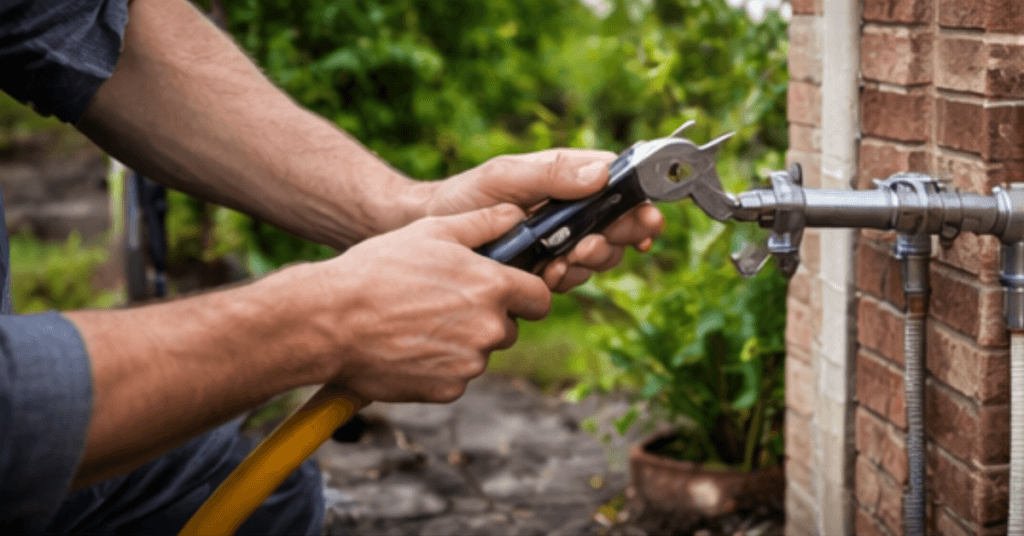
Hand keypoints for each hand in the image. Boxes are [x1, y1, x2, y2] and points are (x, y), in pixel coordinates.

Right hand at [291, 204, 549, 402]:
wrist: (330, 322)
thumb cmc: (378, 270)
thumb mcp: (432, 230)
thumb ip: (484, 222)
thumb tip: (516, 215)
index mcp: (493, 287)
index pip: (541, 297)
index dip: (525, 292)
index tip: (508, 290)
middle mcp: (490, 329)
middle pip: (510, 327)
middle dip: (488, 317)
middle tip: (446, 301)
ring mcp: (469, 364)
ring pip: (481, 353)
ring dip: (462, 341)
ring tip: (419, 321)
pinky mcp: (448, 390)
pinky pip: (456, 376)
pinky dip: (439, 365)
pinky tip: (409, 345)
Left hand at [424, 149, 663, 291]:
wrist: (429, 236)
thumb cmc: (464, 197)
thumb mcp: (504, 176)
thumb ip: (550, 174)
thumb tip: (601, 175)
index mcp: (568, 178)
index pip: (619, 184)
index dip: (639, 203)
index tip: (646, 220)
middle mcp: (571, 210)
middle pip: (619, 226)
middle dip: (614, 239)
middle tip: (590, 245)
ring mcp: (562, 241)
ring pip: (600, 256)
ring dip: (589, 262)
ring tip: (563, 261)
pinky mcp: (547, 269)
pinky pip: (573, 278)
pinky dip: (565, 279)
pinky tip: (546, 276)